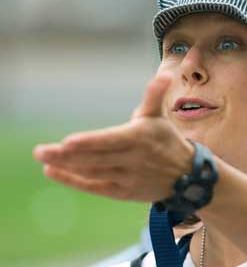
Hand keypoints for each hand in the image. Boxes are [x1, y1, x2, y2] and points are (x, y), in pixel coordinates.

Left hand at [32, 75, 193, 201]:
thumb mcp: (158, 117)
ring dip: (66, 167)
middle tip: (39, 151)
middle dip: (66, 156)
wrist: (187, 176)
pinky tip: (53, 172)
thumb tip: (164, 74)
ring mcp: (127, 178)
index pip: (110, 141)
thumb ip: (153, 96)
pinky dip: (74, 181)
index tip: (67, 142)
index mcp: (139, 138)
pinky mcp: (123, 192)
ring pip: (93, 173)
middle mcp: (133, 160)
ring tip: (44, 159)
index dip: (89, 143)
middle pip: (95, 159)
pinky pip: (95, 187)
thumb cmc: (166, 141)